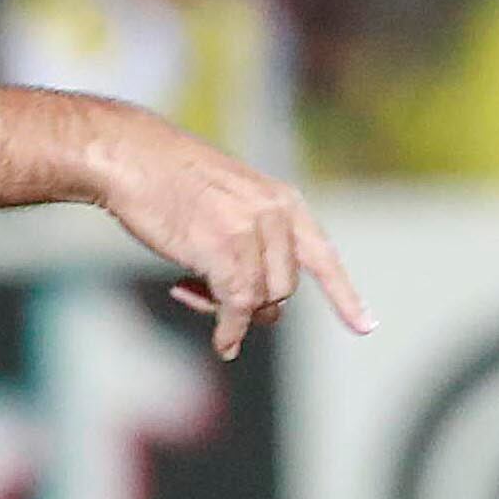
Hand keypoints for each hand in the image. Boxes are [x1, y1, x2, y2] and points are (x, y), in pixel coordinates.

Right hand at [90, 122, 371, 360]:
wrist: (132, 156)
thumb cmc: (168, 178)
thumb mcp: (229, 200)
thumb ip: (253, 240)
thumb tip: (260, 303)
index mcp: (282, 200)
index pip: (321, 256)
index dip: (344, 295)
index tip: (366, 326)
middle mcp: (276, 215)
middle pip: (284, 290)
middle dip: (251, 303)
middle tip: (204, 293)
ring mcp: (252, 232)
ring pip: (261, 301)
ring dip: (230, 311)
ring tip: (187, 289)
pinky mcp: (224, 251)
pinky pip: (237, 308)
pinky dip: (229, 332)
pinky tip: (222, 343)